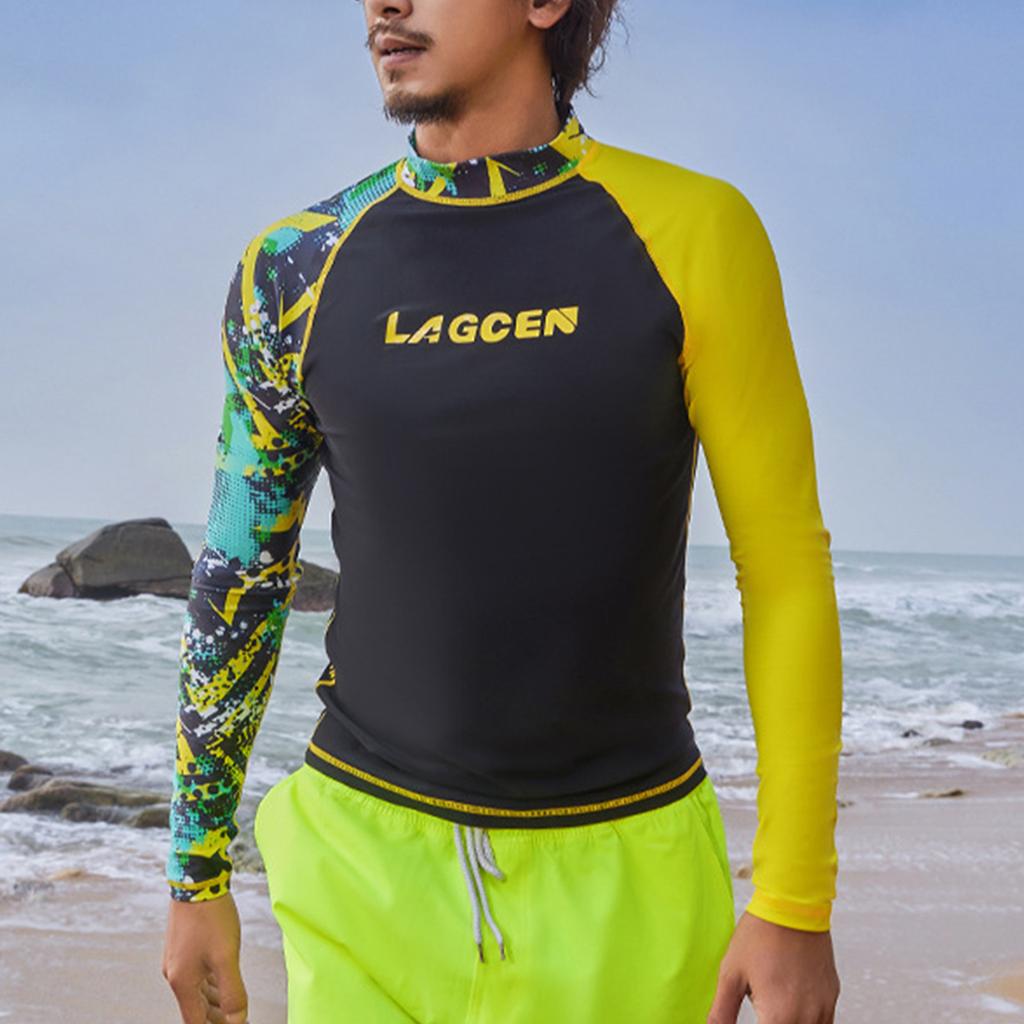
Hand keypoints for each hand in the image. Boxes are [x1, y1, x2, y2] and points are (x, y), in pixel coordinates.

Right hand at [162, 891, 248, 1023]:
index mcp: (182, 983)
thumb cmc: (210, 916)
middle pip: (195, 1009)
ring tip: (232, 1008)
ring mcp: (179, 959)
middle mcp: (176, 974)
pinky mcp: (184, 946)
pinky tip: (223, 982)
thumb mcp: (226, 957)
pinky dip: (211, 984)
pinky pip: (198, 975)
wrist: (197, 880)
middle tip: (235, 1020)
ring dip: (215, 1002)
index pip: (195, 1022)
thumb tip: (237, 1020)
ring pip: (198, 991)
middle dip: (215, 1018)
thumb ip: (232, 992)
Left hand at [707, 911, 839, 1022]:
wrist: (791, 904)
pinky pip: (824, 1023)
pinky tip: (790, 1009)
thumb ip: (722, 1011)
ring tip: (773, 1010)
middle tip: (760, 1012)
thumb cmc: (760, 934)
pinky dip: (807, 1022)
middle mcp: (807, 1017)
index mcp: (779, 1016)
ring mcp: (823, 1007)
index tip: (752, 1019)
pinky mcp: (831, 996)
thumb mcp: (731, 973)